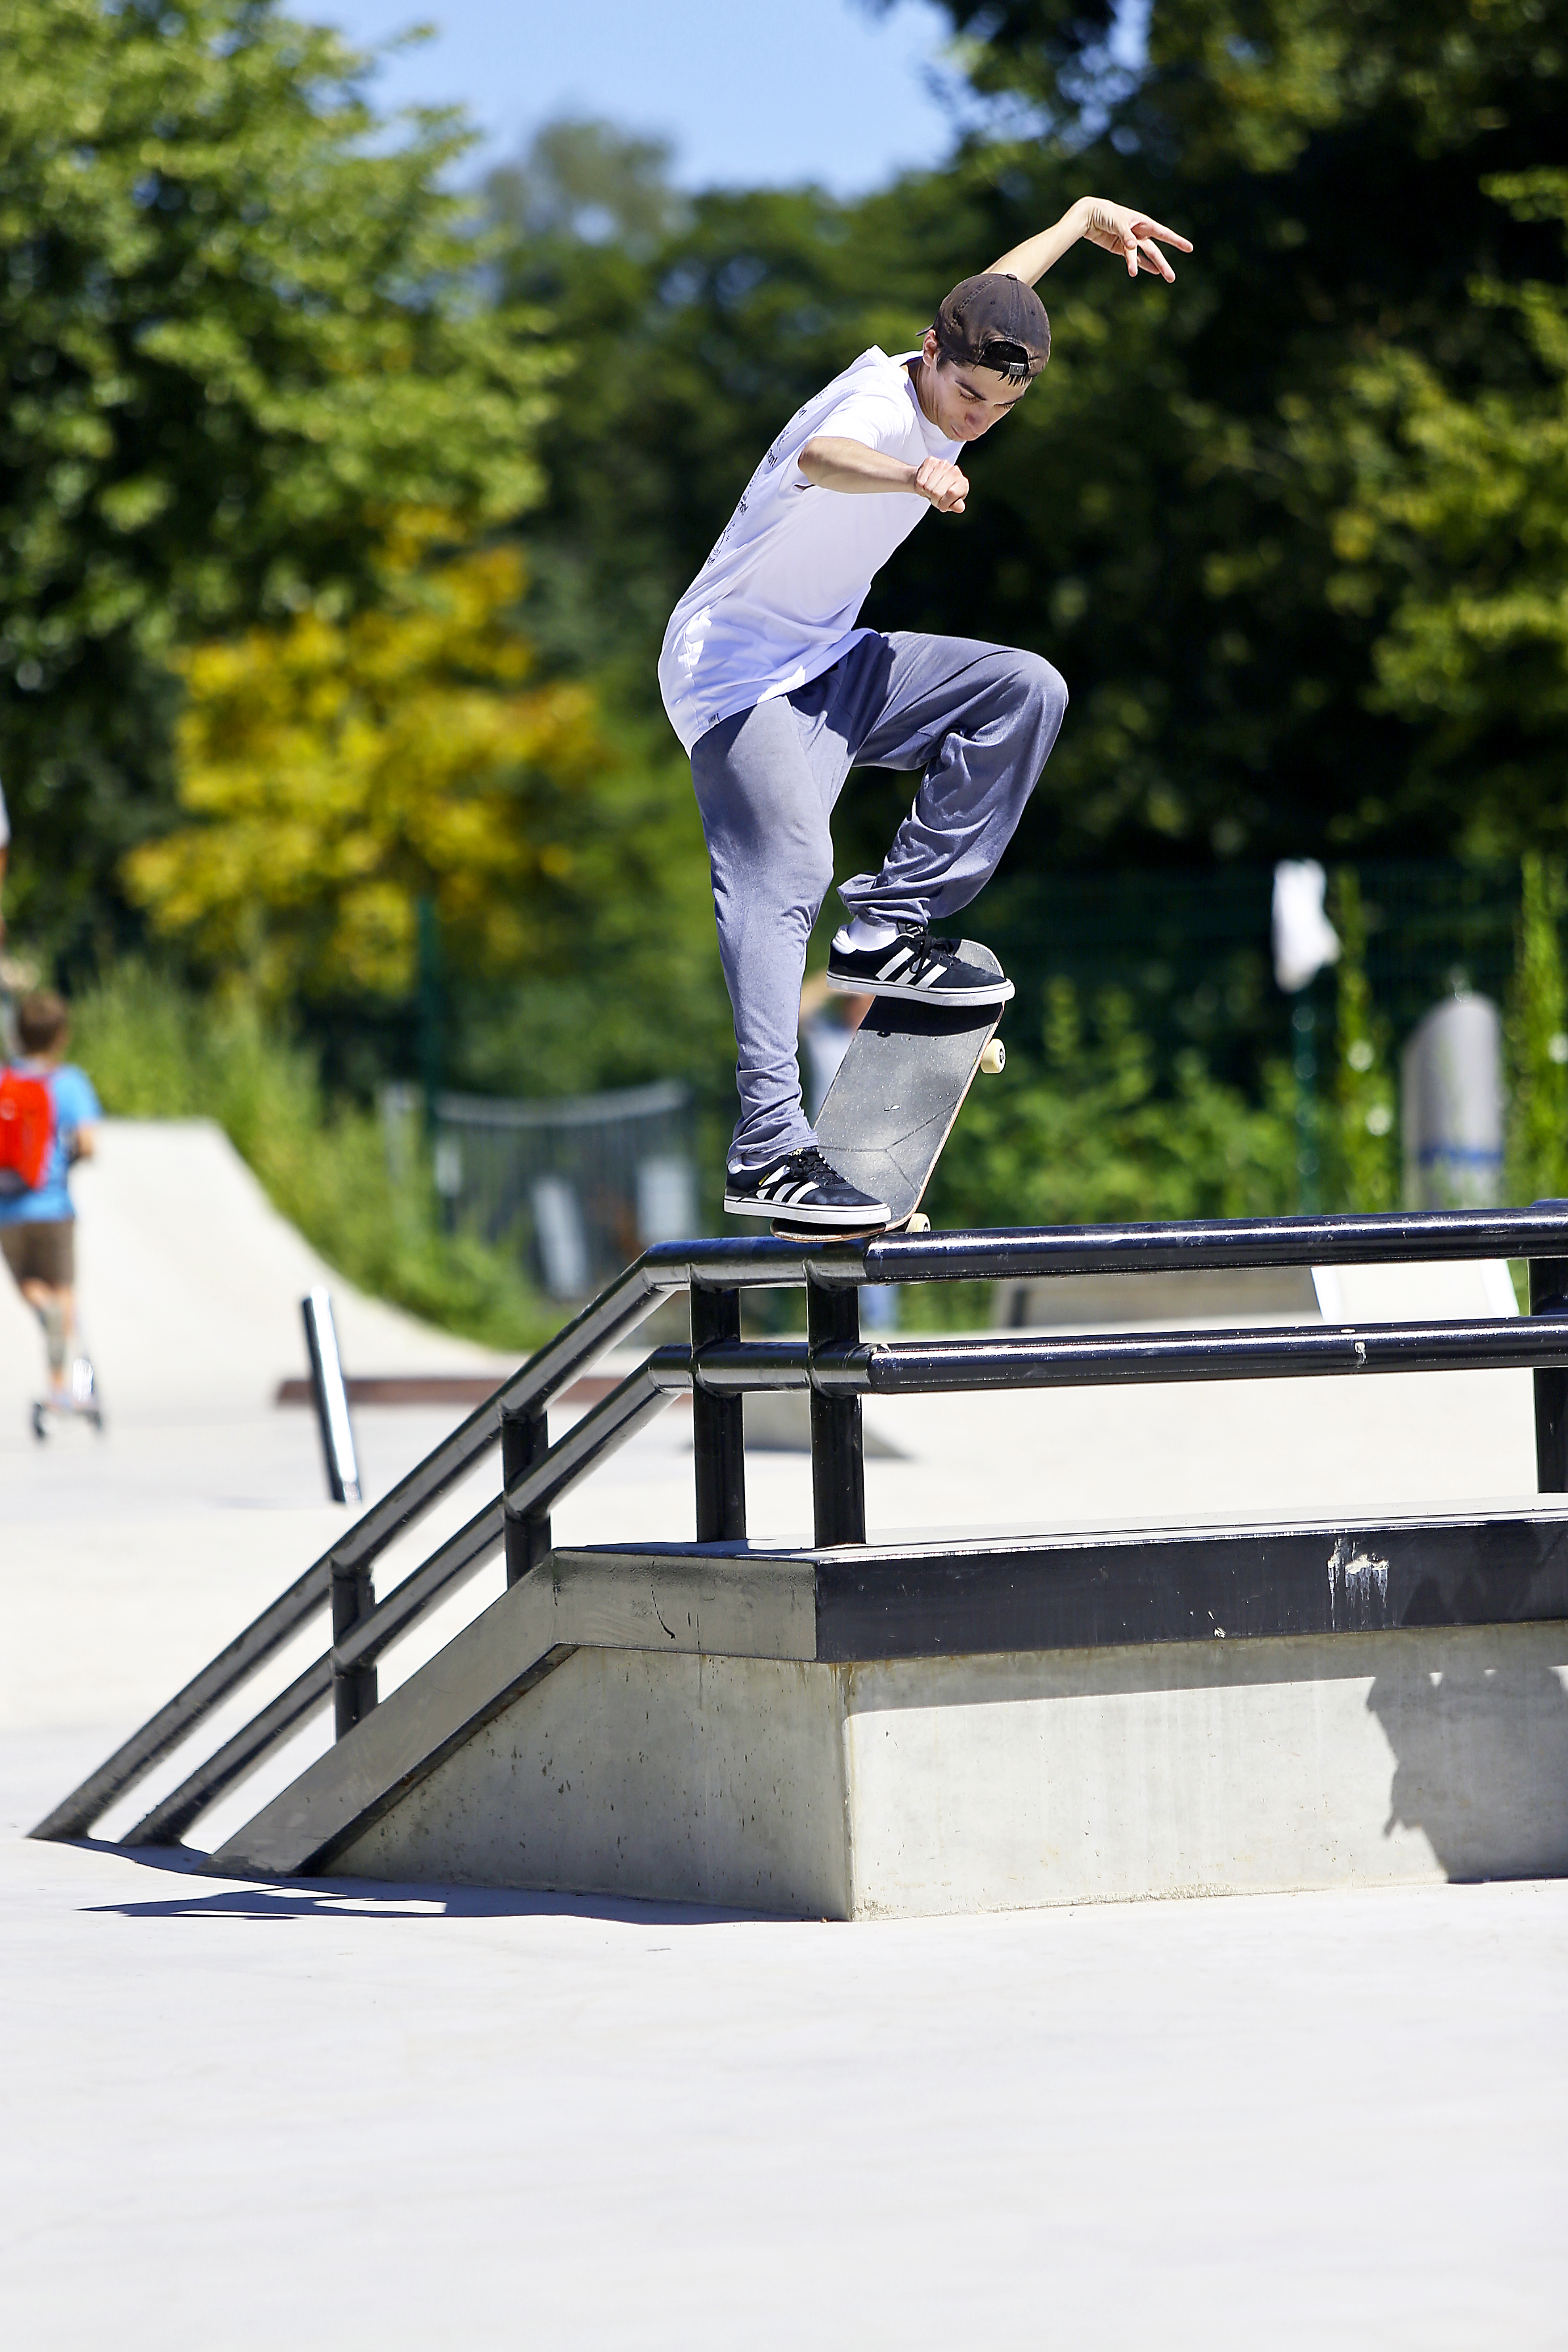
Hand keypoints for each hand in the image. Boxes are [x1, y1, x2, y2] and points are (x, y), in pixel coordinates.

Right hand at [913, 456, 968, 512]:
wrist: (932, 482)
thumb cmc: (943, 495)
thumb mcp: (950, 503)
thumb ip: (955, 506)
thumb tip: (960, 507)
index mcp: (963, 484)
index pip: (952, 494)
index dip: (943, 504)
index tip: (942, 505)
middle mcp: (955, 471)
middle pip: (937, 493)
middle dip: (934, 499)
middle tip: (935, 498)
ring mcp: (943, 464)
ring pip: (927, 487)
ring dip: (926, 492)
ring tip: (930, 490)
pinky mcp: (930, 461)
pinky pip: (920, 481)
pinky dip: (920, 486)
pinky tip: (925, 483)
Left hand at [1078, 199, 1192, 280]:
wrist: (1089, 215)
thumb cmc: (1105, 213)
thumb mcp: (1117, 222)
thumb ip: (1126, 235)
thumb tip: (1133, 247)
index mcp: (1142, 222)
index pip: (1163, 233)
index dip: (1176, 241)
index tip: (1189, 248)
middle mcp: (1139, 232)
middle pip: (1154, 250)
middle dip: (1163, 263)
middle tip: (1172, 278)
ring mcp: (1130, 241)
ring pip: (1144, 256)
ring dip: (1151, 267)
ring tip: (1160, 278)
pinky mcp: (1120, 248)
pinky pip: (1131, 258)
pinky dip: (1137, 265)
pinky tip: (1147, 272)